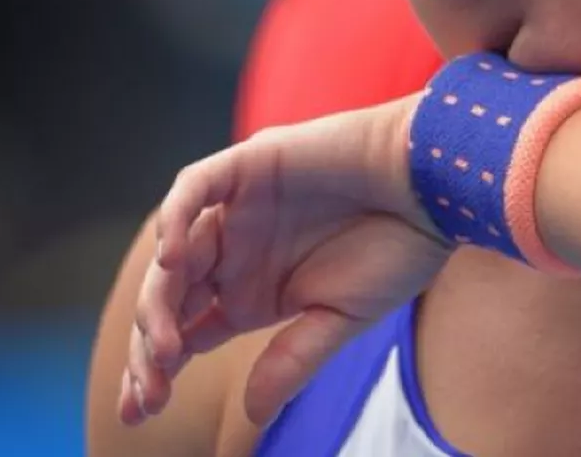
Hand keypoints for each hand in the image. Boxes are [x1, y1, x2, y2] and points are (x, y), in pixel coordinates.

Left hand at [118, 95, 451, 426]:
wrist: (435, 189)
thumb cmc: (400, 249)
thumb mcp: (342, 319)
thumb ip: (293, 360)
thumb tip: (251, 415)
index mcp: (253, 292)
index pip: (186, 332)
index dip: (157, 370)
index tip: (145, 411)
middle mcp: (236, 252)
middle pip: (168, 300)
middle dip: (151, 347)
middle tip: (153, 388)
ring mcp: (237, 208)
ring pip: (174, 251)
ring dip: (158, 298)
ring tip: (164, 343)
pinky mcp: (248, 165)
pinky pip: (194, 188)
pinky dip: (175, 219)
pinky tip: (173, 261)